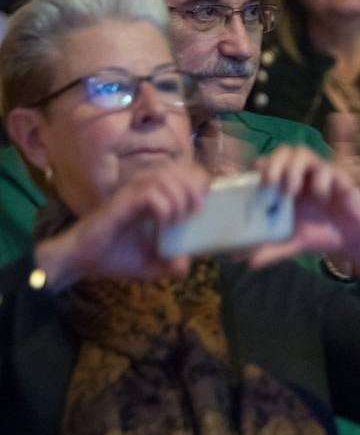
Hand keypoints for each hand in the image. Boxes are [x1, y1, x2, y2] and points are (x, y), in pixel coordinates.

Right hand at [35, 162, 210, 288]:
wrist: (81, 262)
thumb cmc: (114, 257)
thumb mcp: (150, 265)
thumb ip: (170, 265)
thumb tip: (185, 265)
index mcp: (154, 196)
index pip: (184, 173)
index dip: (199, 182)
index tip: (203, 206)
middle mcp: (143, 189)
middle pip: (180, 168)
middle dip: (195, 188)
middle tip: (196, 213)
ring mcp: (130, 193)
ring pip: (165, 176)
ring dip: (179, 198)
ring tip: (178, 220)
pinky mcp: (120, 202)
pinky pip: (149, 194)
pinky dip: (163, 208)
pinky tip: (162, 226)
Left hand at [247, 146, 359, 280]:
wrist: (353, 240)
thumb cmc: (320, 234)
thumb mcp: (292, 244)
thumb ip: (271, 249)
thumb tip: (247, 262)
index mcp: (284, 186)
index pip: (266, 163)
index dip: (257, 167)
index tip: (252, 184)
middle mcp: (300, 175)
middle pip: (283, 151)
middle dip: (272, 162)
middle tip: (268, 183)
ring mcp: (319, 173)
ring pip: (302, 152)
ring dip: (292, 168)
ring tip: (290, 191)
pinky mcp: (338, 177)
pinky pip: (327, 169)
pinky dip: (319, 182)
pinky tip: (321, 199)